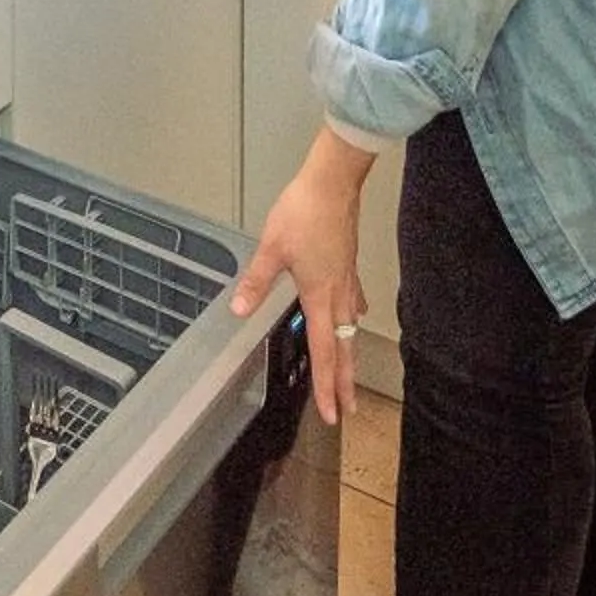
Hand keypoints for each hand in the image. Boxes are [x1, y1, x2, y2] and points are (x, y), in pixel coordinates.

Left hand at [229, 127, 373, 425]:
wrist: (333, 184)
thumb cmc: (303, 213)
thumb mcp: (271, 248)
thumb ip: (255, 281)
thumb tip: (239, 310)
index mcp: (319, 296)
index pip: (324, 351)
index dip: (328, 385)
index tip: (332, 412)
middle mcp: (338, 294)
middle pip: (344, 348)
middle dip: (345, 381)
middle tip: (348, 410)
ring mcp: (347, 279)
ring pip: (352, 328)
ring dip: (351, 355)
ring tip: (352, 375)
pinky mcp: (348, 263)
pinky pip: (354, 301)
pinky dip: (355, 316)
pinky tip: (356, 316)